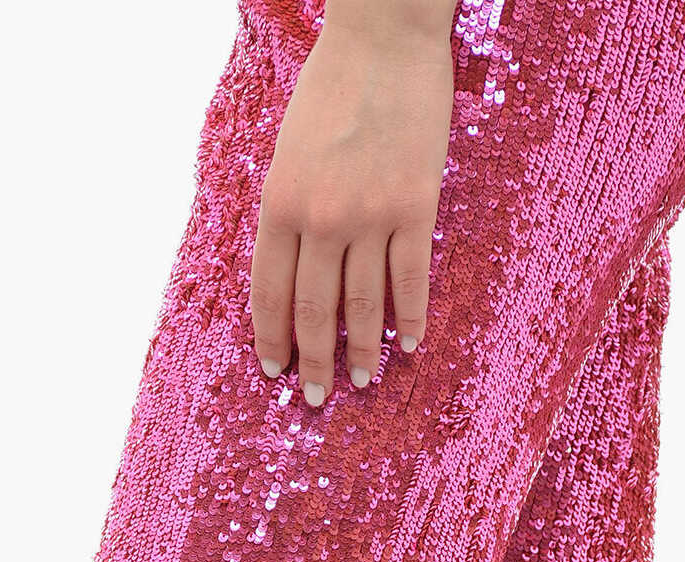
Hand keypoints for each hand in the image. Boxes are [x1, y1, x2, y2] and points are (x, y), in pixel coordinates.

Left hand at [248, 12, 454, 405]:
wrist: (384, 39)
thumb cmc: (331, 88)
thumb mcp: (288, 151)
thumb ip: (288, 209)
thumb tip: (295, 267)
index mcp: (279, 204)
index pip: (269, 292)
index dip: (271, 338)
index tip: (276, 370)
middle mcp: (320, 219)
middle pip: (314, 310)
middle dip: (313, 361)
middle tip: (316, 398)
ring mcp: (369, 216)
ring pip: (363, 306)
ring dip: (361, 351)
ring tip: (359, 382)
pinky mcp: (414, 208)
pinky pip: (411, 279)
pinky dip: (411, 318)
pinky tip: (411, 346)